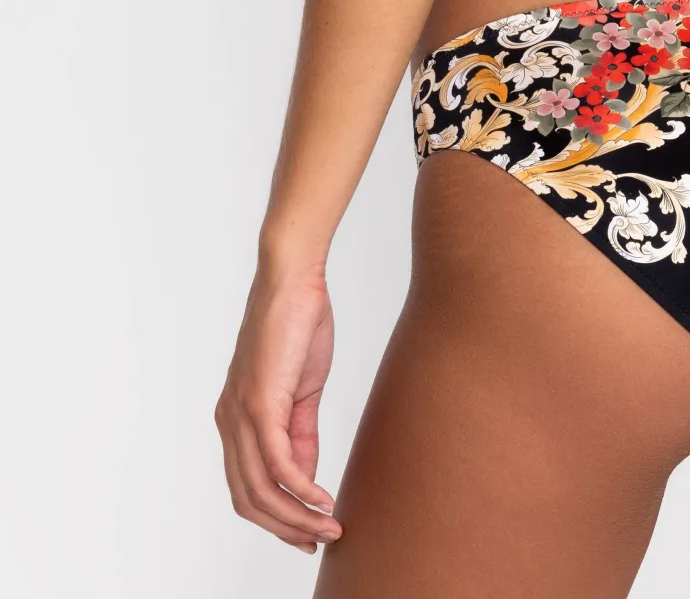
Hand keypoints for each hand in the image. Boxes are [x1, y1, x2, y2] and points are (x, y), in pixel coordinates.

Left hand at [215, 263, 342, 553]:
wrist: (292, 279)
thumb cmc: (298, 323)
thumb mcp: (301, 390)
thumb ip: (300, 434)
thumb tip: (305, 479)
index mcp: (236, 419)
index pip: (247, 488)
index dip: (276, 518)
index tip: (309, 532)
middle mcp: (229, 422)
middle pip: (248, 500)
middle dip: (285, 529)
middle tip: (319, 540)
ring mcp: (240, 414)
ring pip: (260, 490)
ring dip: (296, 517)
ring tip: (329, 527)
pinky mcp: (259, 404)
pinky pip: (277, 463)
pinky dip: (300, 489)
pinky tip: (324, 499)